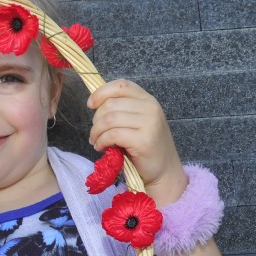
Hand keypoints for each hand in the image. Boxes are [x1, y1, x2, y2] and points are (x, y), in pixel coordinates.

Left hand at [88, 79, 186, 204]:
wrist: (164, 171)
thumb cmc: (145, 147)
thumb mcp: (137, 122)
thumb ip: (122, 110)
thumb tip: (94, 102)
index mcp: (148, 100)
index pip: (121, 85)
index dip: (101, 92)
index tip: (91, 104)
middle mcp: (150, 108)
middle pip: (111, 104)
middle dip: (96, 119)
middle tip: (95, 133)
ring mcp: (149, 124)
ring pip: (109, 119)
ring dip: (96, 132)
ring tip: (96, 141)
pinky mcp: (143, 141)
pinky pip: (113, 135)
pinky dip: (102, 141)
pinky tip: (101, 147)